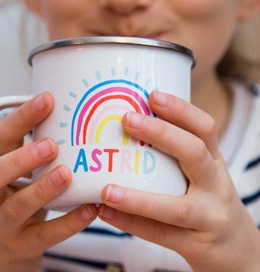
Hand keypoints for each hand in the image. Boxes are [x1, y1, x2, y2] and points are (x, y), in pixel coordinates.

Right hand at [0, 93, 96, 271]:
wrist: (7, 246)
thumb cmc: (24, 195)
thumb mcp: (26, 170)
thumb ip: (44, 146)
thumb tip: (83, 113)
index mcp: (1, 165)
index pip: (2, 137)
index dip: (21, 118)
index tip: (48, 99)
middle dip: (21, 158)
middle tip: (50, 145)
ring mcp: (7, 222)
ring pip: (17, 206)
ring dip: (42, 189)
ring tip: (66, 174)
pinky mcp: (24, 244)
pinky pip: (45, 235)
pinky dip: (69, 222)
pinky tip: (92, 209)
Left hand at [98, 91, 259, 271]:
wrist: (237, 248)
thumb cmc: (209, 201)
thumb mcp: (203, 173)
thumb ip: (177, 154)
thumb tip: (134, 127)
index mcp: (215, 162)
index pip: (205, 129)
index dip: (181, 110)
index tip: (153, 95)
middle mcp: (216, 186)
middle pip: (194, 154)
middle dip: (161, 134)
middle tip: (127, 119)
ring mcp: (208, 217)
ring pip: (175, 207)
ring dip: (138, 198)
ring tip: (106, 189)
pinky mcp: (196, 245)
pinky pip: (160, 234)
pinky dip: (130, 223)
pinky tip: (105, 212)